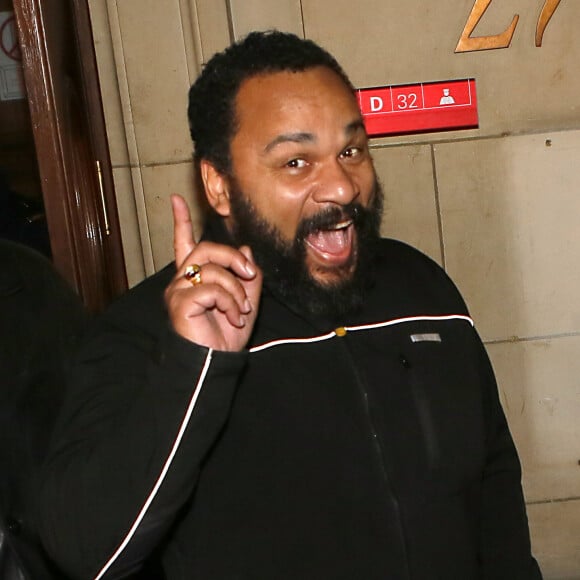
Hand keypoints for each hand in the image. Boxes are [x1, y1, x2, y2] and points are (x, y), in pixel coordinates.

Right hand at [164, 194, 261, 350]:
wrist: (216, 360)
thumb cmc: (225, 334)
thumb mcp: (244, 300)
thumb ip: (245, 276)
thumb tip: (247, 250)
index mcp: (195, 277)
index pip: (185, 243)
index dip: (181, 222)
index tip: (177, 200)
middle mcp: (182, 280)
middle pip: (207, 249)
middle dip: (234, 259)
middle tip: (251, 275)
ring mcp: (178, 290)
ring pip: (213, 269)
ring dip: (237, 290)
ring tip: (241, 311)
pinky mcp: (180, 302)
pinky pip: (212, 289)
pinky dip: (231, 303)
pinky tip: (233, 317)